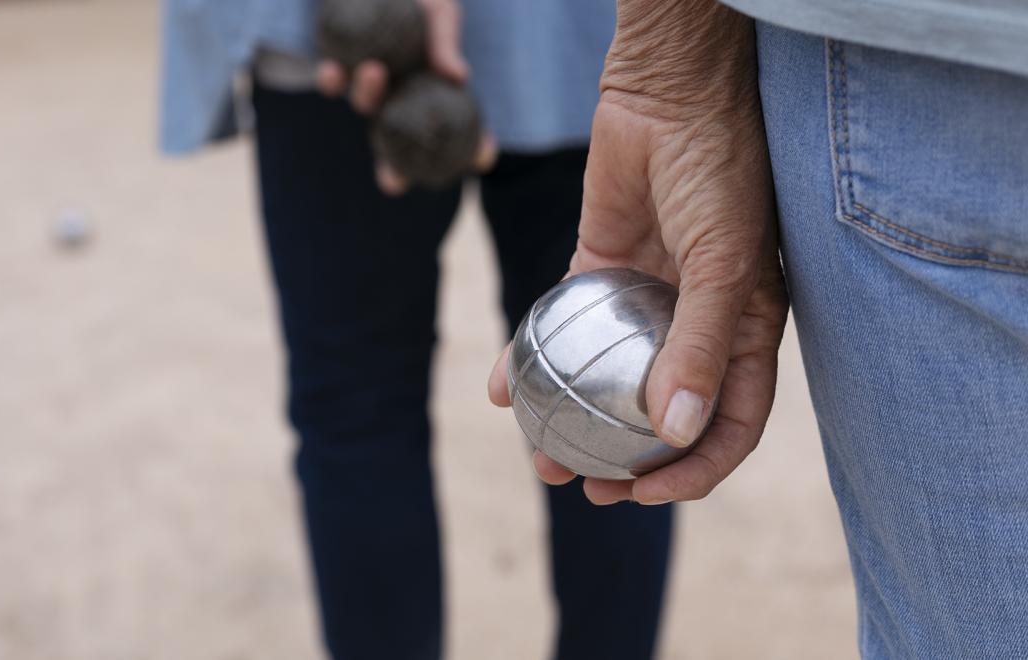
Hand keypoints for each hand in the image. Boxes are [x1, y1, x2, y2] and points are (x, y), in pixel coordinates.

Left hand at [316, 0, 495, 192]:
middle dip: (393, 173)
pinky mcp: (336, 65)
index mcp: (430, 89)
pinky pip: (332, 79)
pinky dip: (332, 79)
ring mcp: (366, 82)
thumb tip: (459, 76)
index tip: (482, 155)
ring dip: (367, 95)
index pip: (458, 129)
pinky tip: (332, 71)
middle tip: (392, 183)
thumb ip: (446, 40)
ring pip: (365, 104)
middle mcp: (399, 94)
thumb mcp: (440, 11)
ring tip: (374, 71)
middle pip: (398, 144)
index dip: (471, 149)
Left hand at [487, 0, 787, 504]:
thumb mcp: (725, 262)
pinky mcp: (596, 269)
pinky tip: (499, 387)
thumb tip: (679, 433)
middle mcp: (696, 325)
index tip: (643, 496)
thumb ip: (705, 346)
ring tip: (539, 455)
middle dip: (627, 463)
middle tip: (584, 485)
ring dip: (574, 422)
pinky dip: (530, 357)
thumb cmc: (720, 171)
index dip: (694, 471)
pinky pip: (559, 326)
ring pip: (605, 380)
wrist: (671, 92)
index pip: (728, 424)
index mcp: (745, 332)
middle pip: (660, 414)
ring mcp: (645, 301)